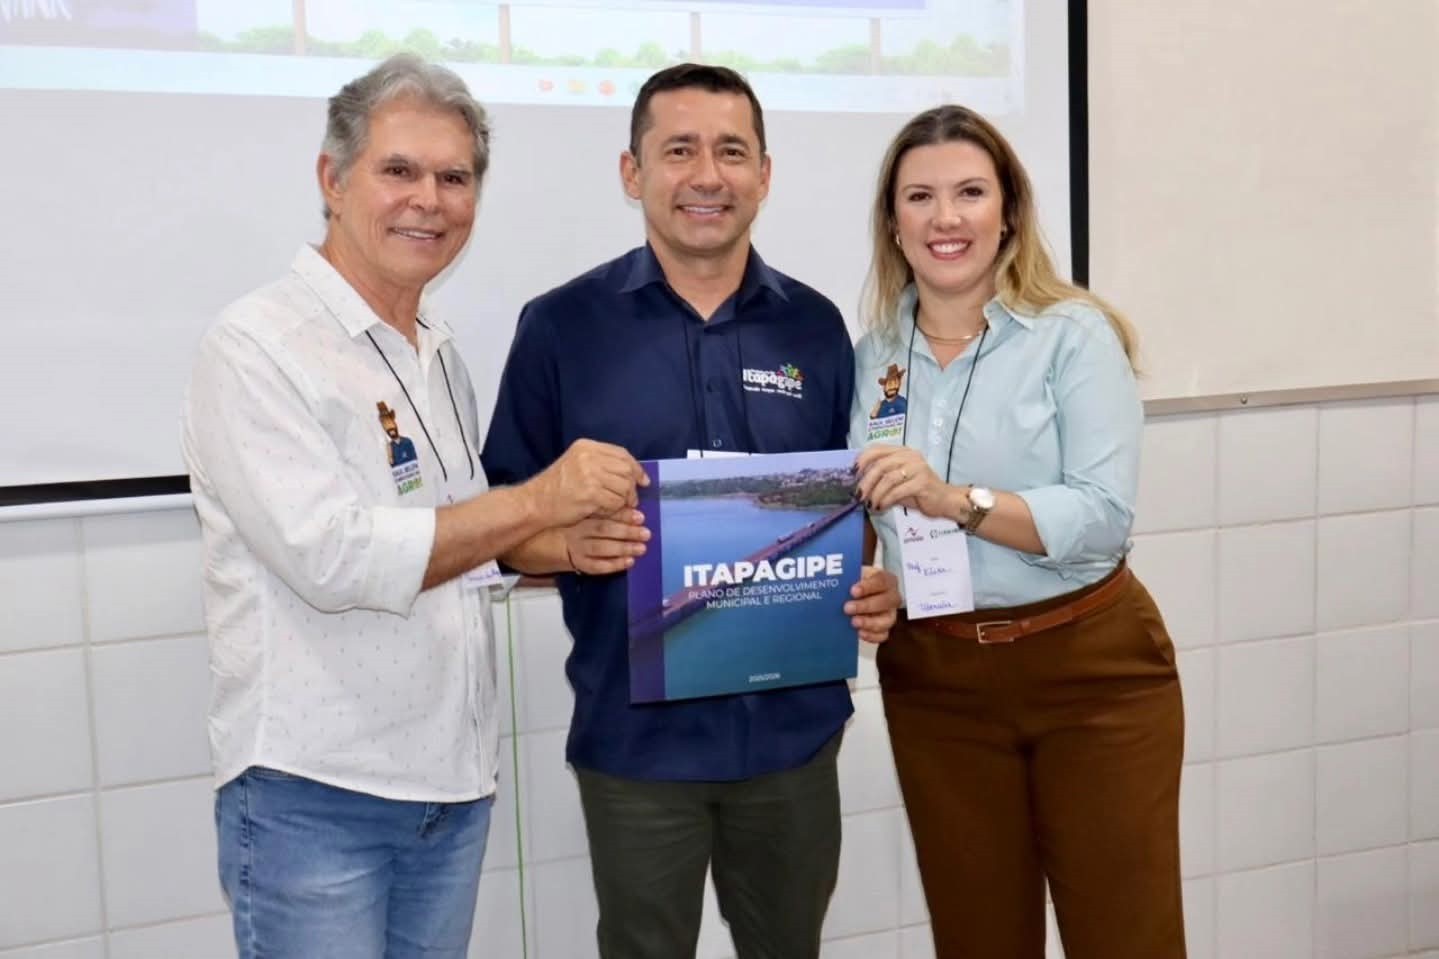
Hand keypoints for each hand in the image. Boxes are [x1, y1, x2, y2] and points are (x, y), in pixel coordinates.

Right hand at [526, 439, 648, 526]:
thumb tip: (632, 473)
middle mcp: (589, 456)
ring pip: (624, 486)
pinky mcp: (591, 493)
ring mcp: (590, 474)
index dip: (635, 467)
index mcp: (586, 446)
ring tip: (618, 505)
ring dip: (625, 499)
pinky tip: (607, 511)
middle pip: (626, 469)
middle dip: (632, 486)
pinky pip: (616, 501)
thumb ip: (600, 464)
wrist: (535, 503)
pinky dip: (615, 509)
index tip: (642, 480)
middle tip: (631, 498)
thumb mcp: (576, 464)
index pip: (621, 453)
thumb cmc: (555, 487)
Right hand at [563, 508, 649, 574]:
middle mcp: (579, 530)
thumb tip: (634, 510)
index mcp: (582, 514)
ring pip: (601, 548)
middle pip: (604, 530)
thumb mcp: (588, 514)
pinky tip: (629, 562)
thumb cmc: (579, 525)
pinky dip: (614, 564)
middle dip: (627, 532)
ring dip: (623, 548)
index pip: (604, 514)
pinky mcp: (579, 563)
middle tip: (646, 534)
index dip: (624, 515)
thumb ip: (607, 513)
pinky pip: (597, 565)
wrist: (553, 542)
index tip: (641, 517)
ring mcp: (578, 548)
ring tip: (641, 548)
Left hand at [845, 565, 900, 644]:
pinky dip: (872, 635)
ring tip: (854, 622)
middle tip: (848, 608)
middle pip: (886, 601)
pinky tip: (860, 633)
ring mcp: (890, 614)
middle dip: (866, 605)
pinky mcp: (885, 628)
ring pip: (887, 620)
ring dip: (870, 622)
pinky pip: (883, 635)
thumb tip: (835, 584)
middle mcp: (892, 597)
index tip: (853, 591)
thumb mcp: (852, 576)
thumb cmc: (855, 583)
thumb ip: (848, 579)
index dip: (868, 586)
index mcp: (886, 580)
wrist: (853, 596)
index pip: (881, 581)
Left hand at [855, 444, 959, 518]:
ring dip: (875, 494)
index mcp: (903, 452)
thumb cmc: (919, 492)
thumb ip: (881, 479)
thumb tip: (858, 485)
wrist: (945, 501)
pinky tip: (881, 507)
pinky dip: (886, 500)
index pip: (877, 449)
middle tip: (858, 496)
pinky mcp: (922, 482)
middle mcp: (910, 456)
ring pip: (888, 478)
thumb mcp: (897, 482)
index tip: (853, 474)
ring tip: (871, 504)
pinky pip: (898, 491)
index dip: (862, 460)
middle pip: (880, 465)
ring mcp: (918, 468)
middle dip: (866, 482)